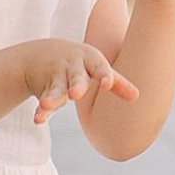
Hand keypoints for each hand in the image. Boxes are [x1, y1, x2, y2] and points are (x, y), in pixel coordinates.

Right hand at [19, 39, 138, 120]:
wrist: (37, 53)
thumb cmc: (77, 64)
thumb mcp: (96, 68)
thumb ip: (116, 83)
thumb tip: (137, 96)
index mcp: (90, 61)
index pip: (99, 68)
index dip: (104, 75)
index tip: (107, 84)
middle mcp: (72, 67)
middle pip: (76, 76)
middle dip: (77, 85)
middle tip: (77, 94)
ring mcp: (56, 77)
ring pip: (56, 89)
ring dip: (53, 98)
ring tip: (47, 104)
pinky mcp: (43, 89)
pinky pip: (44, 101)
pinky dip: (41, 111)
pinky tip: (38, 120)